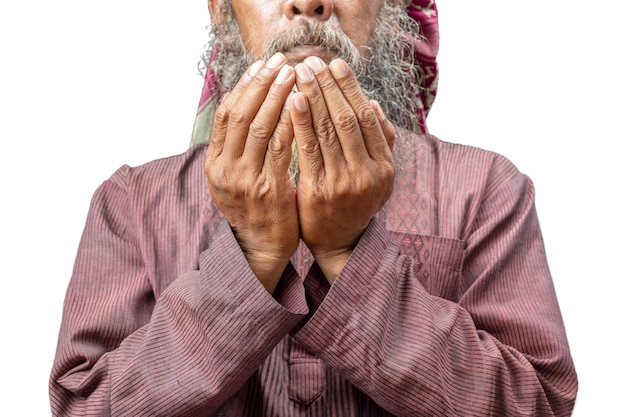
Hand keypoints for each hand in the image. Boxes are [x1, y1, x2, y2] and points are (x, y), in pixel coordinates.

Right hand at [205, 53, 299, 293]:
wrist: (261, 248)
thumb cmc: (254, 208)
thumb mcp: (235, 177)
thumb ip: (238, 147)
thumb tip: (251, 105)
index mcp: (214, 163)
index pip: (226, 114)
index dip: (244, 86)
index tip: (261, 65)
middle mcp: (224, 169)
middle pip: (240, 114)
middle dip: (261, 84)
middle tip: (279, 61)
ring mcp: (244, 181)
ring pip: (260, 127)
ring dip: (278, 97)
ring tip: (294, 75)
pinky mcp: (268, 190)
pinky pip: (281, 148)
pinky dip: (291, 123)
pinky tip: (303, 106)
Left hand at [291, 57, 395, 282]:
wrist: (340, 243)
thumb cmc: (356, 202)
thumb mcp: (379, 175)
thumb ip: (380, 140)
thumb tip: (371, 103)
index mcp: (385, 166)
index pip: (367, 117)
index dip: (350, 88)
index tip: (335, 65)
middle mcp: (368, 173)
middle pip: (347, 118)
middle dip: (328, 85)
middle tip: (312, 61)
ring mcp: (343, 183)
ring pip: (328, 129)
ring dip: (313, 96)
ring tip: (300, 72)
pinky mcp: (318, 191)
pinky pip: (308, 149)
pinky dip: (301, 122)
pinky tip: (293, 101)